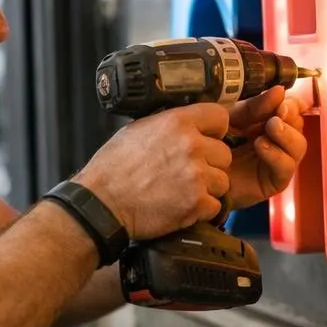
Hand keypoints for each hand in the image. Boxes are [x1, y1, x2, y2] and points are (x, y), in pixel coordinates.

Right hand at [74, 104, 232, 240]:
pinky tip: (181, 206)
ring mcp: (196, 176)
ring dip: (207, 189)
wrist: (102, 203)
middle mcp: (191, 146)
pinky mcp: (196, 203)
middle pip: (224, 154)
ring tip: (182, 191)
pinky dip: (201, 210)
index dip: (215, 131)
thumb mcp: (137, 129)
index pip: (220, 117)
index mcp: (177, 122)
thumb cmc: (113, 168)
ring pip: (222, 181)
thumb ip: (168, 124)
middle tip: (188, 173)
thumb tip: (186, 124)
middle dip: (210, 164)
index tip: (207, 140)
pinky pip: (215, 205)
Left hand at [222, 87, 308, 207]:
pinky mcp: (275, 181)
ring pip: (299, 146)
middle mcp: (279, 140)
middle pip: (299, 125)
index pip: (294, 109)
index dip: (293, 103)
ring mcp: (279, 161)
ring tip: (271, 127)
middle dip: (290, 116)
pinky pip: (286, 167)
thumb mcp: (231, 118)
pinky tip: (261, 145)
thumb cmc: (214, 144)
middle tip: (279, 111)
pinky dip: (277, 154)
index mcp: (270, 121)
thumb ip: (254, 106)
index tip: (283, 99)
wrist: (201, 172)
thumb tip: (280, 90)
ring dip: (287, 134)